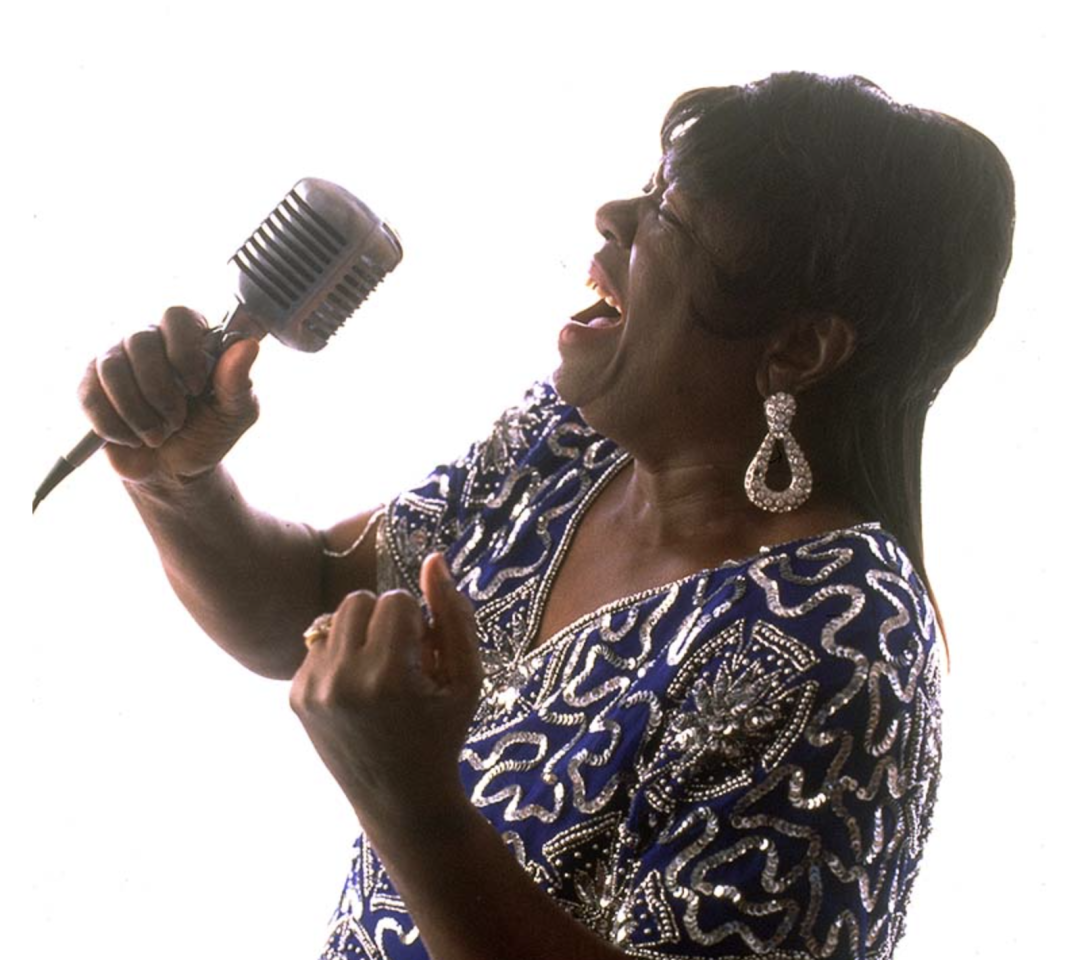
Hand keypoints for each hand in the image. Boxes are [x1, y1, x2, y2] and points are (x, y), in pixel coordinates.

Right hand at [77, 306, 259, 485]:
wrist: (175, 471)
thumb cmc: (208, 433)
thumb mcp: (235, 413)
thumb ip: (239, 381)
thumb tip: (249, 346)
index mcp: (189, 338)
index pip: (178, 316)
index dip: (184, 350)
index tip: (196, 387)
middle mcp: (150, 339)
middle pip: (141, 341)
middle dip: (161, 391)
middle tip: (177, 420)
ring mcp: (116, 360)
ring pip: (113, 368)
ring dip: (137, 411)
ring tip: (157, 435)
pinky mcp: (90, 386)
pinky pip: (91, 396)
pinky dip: (114, 425)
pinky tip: (133, 439)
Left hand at [289, 554, 482, 824]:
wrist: (400, 801)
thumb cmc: (443, 734)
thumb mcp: (466, 678)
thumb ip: (454, 615)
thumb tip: (435, 558)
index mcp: (388, 676)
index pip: (396, 601)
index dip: (418, 623)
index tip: (425, 658)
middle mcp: (342, 680)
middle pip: (359, 601)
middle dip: (384, 620)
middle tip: (402, 661)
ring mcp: (312, 690)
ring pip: (334, 619)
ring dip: (360, 634)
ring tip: (379, 672)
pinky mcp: (296, 697)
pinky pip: (317, 645)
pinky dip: (340, 658)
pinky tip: (357, 692)